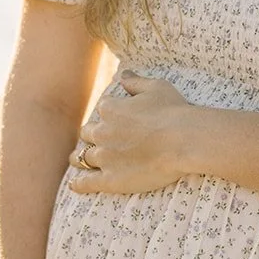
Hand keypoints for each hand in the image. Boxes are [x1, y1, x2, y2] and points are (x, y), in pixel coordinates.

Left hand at [67, 71, 202, 196]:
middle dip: (92, 135)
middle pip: (87, 133)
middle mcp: (102, 132)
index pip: (102, 110)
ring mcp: (104, 157)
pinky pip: (85, 182)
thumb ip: (134, 81)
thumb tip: (122, 74)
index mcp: (110, 109)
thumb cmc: (173, 111)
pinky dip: (78, 183)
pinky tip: (74, 184)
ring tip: (78, 161)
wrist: (183, 140)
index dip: (108, 114)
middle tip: (97, 141)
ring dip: (80, 158)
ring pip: (82, 157)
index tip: (115, 119)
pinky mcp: (109, 179)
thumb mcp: (155, 87)